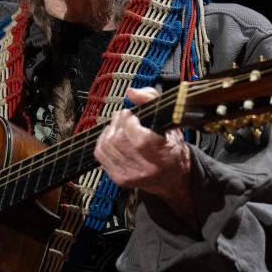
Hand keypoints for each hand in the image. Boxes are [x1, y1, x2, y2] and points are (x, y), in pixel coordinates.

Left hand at [94, 87, 196, 227]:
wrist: (171, 176)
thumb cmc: (171, 146)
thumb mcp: (169, 119)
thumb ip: (151, 100)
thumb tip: (132, 93)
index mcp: (163, 155)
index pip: (139, 138)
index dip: (130, 121)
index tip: (133, 115)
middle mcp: (147, 169)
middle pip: (119, 140)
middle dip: (119, 122)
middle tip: (124, 117)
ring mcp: (131, 175)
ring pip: (107, 145)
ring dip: (110, 130)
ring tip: (119, 125)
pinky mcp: (119, 178)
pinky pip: (100, 154)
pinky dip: (103, 141)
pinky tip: (112, 137)